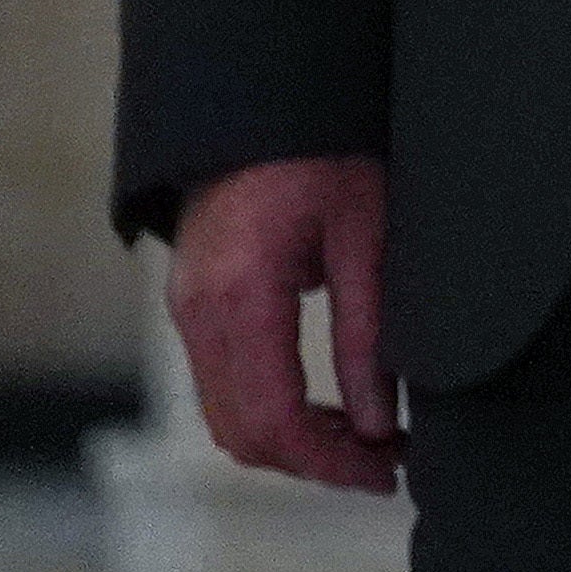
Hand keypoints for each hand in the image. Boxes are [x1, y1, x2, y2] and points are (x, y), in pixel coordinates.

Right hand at [167, 153, 398, 493]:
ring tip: (365, 442)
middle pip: (243, 432)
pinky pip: (221, 385)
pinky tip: (326, 408)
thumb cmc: (323, 148)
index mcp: (238, 295)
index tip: (385, 471)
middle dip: (314, 462)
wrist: (261, 100)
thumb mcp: (366, 230)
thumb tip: (379, 419)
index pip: (274, 418)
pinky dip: (270, 411)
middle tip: (385, 464)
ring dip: (291, 442)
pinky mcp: (192, 304)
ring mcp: (185, 310)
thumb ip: (368, 331)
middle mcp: (197, 312)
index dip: (329, 461)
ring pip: (226, 417)